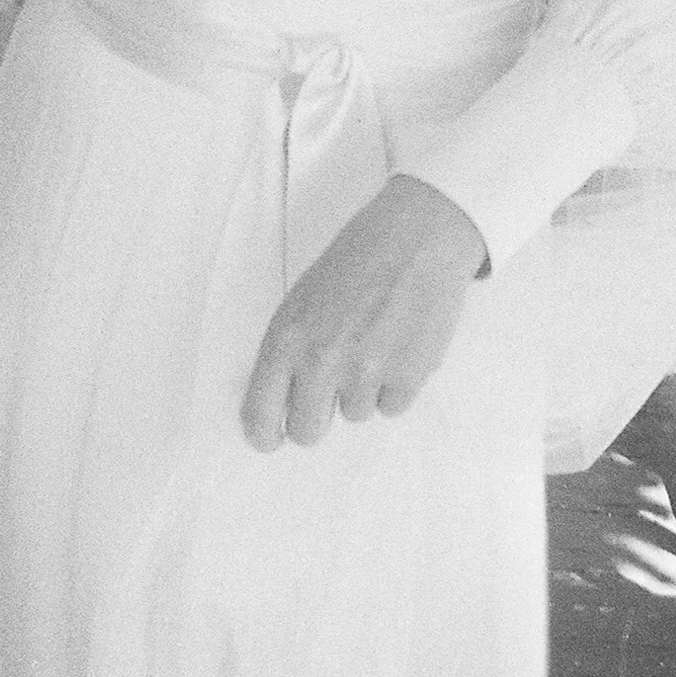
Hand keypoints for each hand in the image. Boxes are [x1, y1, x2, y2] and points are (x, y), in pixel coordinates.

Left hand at [240, 175, 490, 450]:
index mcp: (286, 338)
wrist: (416, 237)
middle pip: (307, 431)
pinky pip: (392, 407)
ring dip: (362, 391)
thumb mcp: (302, 299)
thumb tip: (281, 402)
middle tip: (328, 395)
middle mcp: (321, 361)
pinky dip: (395, 386)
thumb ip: (289, 350)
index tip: (271, 439)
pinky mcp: (407, 377)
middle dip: (315, 419)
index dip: (264, 433)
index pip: (259, 412)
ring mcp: (366, 372)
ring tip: (374, 343)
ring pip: (355, 415)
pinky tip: (399, 346)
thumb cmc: (356, 261)